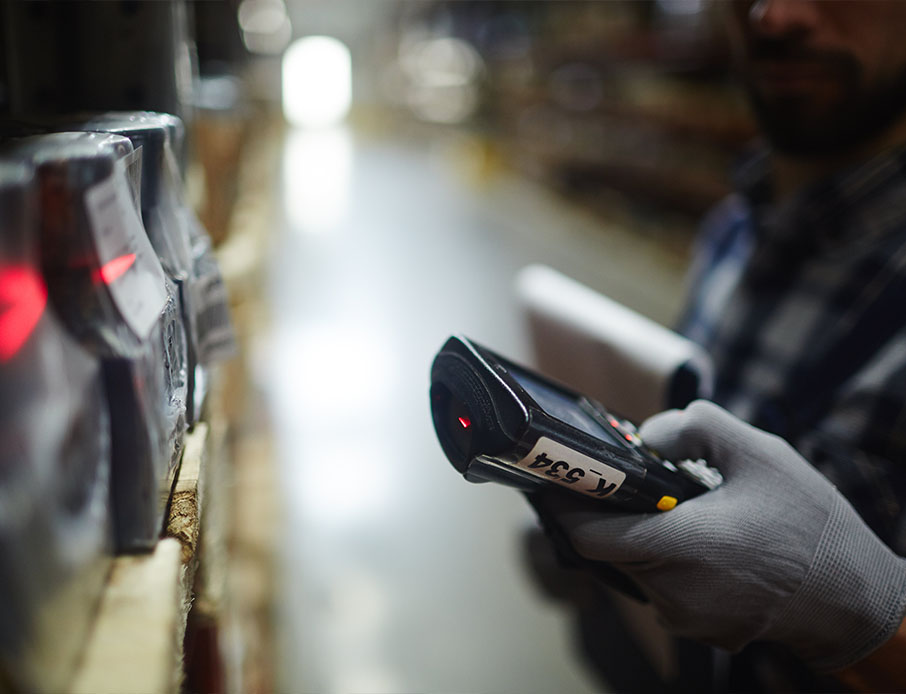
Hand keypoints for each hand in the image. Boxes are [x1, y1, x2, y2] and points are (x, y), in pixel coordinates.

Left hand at [533, 400, 905, 671]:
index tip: (553, 484)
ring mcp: (685, 617)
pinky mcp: (700, 631)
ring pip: (636, 568)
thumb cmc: (811, 527)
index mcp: (679, 547)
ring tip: (679, 510)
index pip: (589, 537)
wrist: (855, 596)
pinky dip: (667, 562)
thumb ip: (695, 428)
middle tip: (626, 483)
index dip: (565, 509)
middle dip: (611, 514)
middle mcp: (672, 591)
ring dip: (643, 538)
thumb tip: (648, 435)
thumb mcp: (759, 454)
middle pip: (610, 549)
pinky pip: (662, 588)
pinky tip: (701, 541)